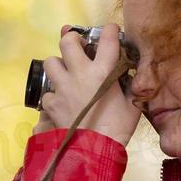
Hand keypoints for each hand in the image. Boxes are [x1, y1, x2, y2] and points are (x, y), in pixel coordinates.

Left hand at [32, 22, 140, 146]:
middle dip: (72, 39)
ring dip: (58, 65)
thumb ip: (129, 86)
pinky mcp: (51, 103)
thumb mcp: (132, 104)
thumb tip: (127, 76)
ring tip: (66, 73)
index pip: (107, 39)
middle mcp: (80, 74)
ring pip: (51, 62)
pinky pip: (48, 92)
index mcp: (103, 72)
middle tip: (78, 46)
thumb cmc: (118, 128)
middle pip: (68, 41)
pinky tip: (61, 100)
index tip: (110, 31)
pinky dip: (53, 95)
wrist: (95, 150)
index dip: (109, 30)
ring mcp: (63, 88)